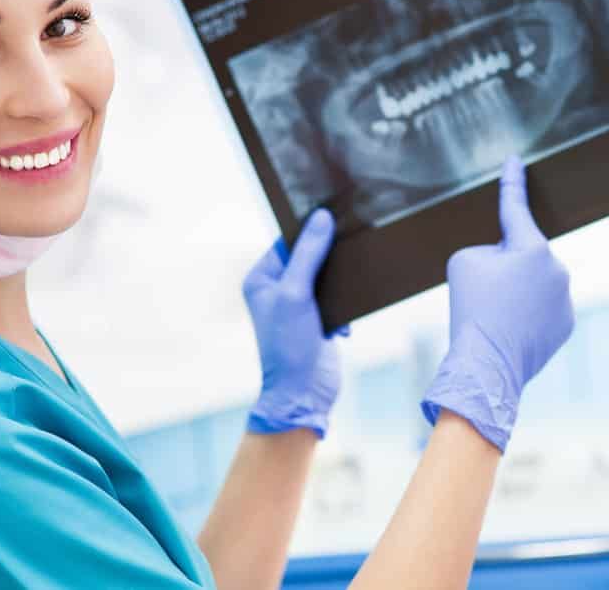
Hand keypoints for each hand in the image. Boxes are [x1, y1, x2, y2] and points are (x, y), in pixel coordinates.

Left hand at [244, 209, 350, 438]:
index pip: (287, 242)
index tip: (332, 215)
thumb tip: (321, 219)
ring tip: (344, 288)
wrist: (304, 394)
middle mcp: (276, 290)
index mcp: (261, 279)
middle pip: (308, 256)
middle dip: (327, 256)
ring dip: (337, 283)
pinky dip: (343, 305)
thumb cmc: (289, 346)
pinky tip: (341, 324)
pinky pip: (335, 297)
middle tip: (348, 245)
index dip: (308, 230)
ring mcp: (297, 305)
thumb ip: (308, 254)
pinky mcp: (316, 319)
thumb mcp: (296, 293)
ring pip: (324, 277)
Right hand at [421, 155, 573, 451]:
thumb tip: (508, 259)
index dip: (513, 181)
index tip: (516, 160)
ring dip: (516, 290)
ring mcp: (565, 298)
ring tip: (495, 315)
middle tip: (484, 292)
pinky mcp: (566, 324)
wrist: (485, 363)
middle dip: (504, 265)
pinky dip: (526, 313)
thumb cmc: (470, 307)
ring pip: (534, 282)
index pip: (516, 207)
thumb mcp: (464, 262)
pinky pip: (543, 306)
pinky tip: (510, 329)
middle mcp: (557, 268)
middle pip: (522, 253)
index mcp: (532, 247)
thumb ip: (490, 250)